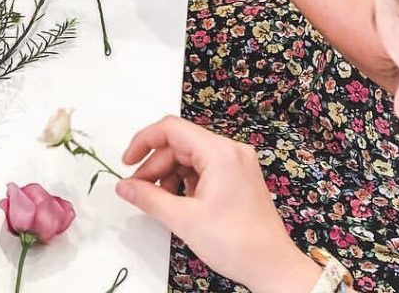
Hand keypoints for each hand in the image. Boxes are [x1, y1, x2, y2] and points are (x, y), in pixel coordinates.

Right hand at [116, 117, 319, 292]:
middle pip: (179, 145)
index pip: (171, 129)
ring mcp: (236, 164)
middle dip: (155, 166)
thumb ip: (149, 198)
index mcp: (219, 152)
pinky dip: (185, 182)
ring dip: (169, 175)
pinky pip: (203, 169)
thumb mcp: (184, 220)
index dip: (144, 141)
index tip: (127, 162)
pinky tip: (178, 202)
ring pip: (189, 158)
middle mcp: (230, 151)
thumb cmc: (237, 243)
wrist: (275, 270)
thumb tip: (123, 186)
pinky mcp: (238, 178)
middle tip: (138, 190)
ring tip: (157, 200)